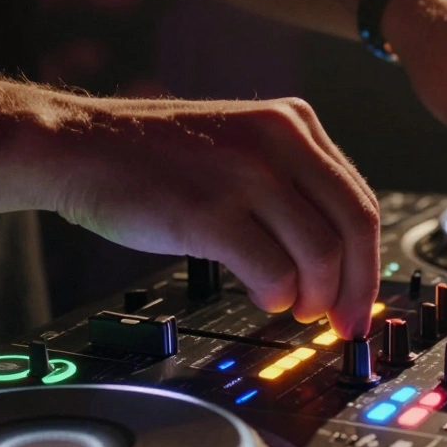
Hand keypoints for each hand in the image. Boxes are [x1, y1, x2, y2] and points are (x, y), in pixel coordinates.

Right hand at [47, 96, 378, 338]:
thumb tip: (335, 256)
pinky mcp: (211, 212)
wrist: (78, 147)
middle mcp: (279, 140)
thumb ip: (289, 183)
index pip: (359, 199)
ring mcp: (246, 174)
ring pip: (320, 255)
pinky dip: (276, 297)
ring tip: (293, 307)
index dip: (369, 261)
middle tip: (344, 323)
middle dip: (356, 288)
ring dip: (314, 297)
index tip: (361, 298)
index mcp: (293, 122)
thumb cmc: (152, 155)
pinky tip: (263, 296)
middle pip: (354, 227)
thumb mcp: (239, 142)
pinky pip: (274, 272)